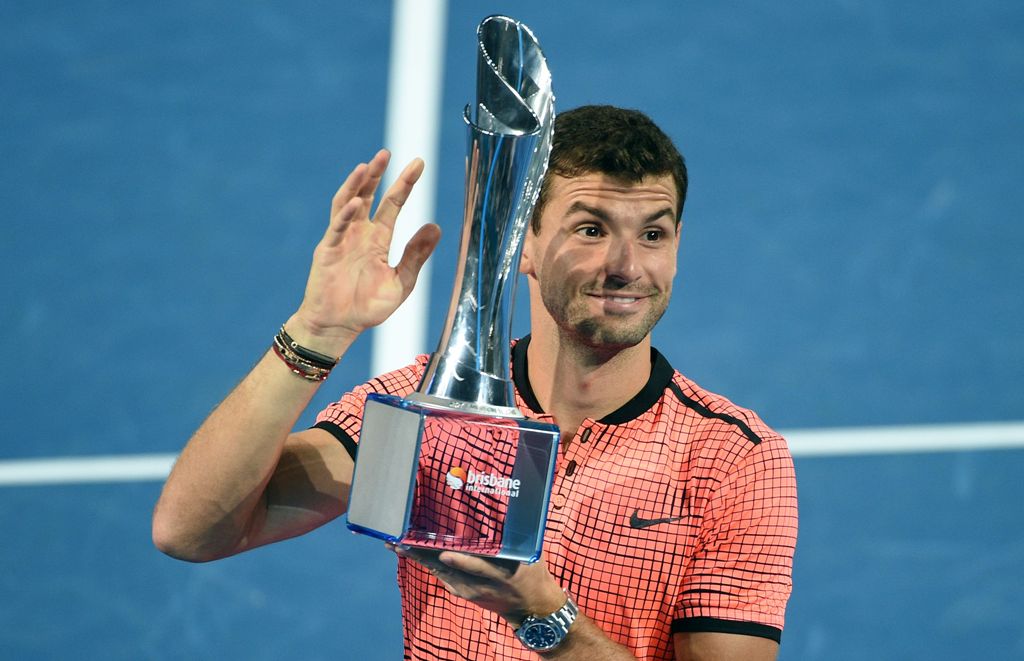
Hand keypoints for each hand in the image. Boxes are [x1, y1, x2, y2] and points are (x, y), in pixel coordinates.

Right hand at [289, 149, 441, 352]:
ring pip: (347, 203)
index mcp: (379, 239)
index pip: (393, 203)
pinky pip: (336, 228)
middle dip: (377, 174)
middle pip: (369, 195)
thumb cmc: (368, 307)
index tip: (418, 163)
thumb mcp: (401, 282)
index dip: (404, 184)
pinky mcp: (326, 250)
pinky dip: (345, 214)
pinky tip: (356, 202)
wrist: (339, 326)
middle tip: (387, 153)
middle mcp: (360, 233)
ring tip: (368, 167)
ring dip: (357, 185)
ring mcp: (341, 239)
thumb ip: (416, 255)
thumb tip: (435, 226)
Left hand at [392, 545, 566, 625]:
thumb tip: (505, 506)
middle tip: (402, 542)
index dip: (460, 561)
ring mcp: (468, 590)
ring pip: (439, 572)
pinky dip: (425, 562)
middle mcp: (481, 585)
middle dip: (424, 556)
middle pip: (448, 570)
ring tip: (396, 544)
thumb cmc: (532, 574)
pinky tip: (408, 551)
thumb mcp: (530, 555)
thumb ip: (516, 536)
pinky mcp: (461, 592)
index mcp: (502, 574)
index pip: (478, 567)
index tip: (444, 552)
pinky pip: (440, 575)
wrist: (531, 609)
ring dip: (417, 558)